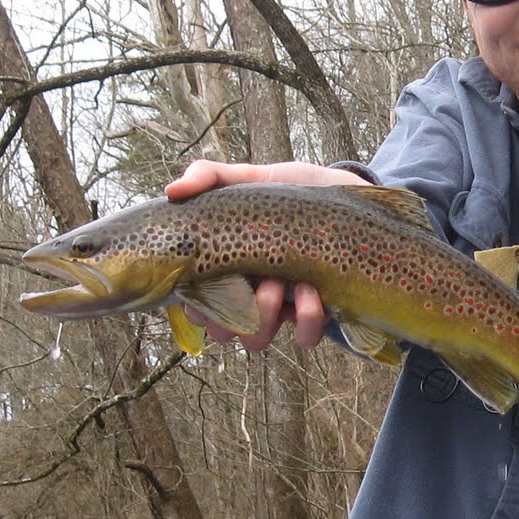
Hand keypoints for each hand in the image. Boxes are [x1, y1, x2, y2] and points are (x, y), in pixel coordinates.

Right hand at [164, 159, 369, 352]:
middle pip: (222, 332)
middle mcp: (251, 293)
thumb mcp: (250, 178)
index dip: (192, 304)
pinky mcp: (320, 310)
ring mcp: (284, 306)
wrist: (345, 191)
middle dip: (226, 316)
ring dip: (263, 316)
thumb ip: (210, 177)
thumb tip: (172, 191)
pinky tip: (312, 292)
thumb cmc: (291, 192)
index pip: (195, 305)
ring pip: (257, 340)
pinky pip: (305, 337)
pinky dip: (305, 320)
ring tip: (278, 282)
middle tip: (244, 281)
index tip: (200, 281)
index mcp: (227, 269)